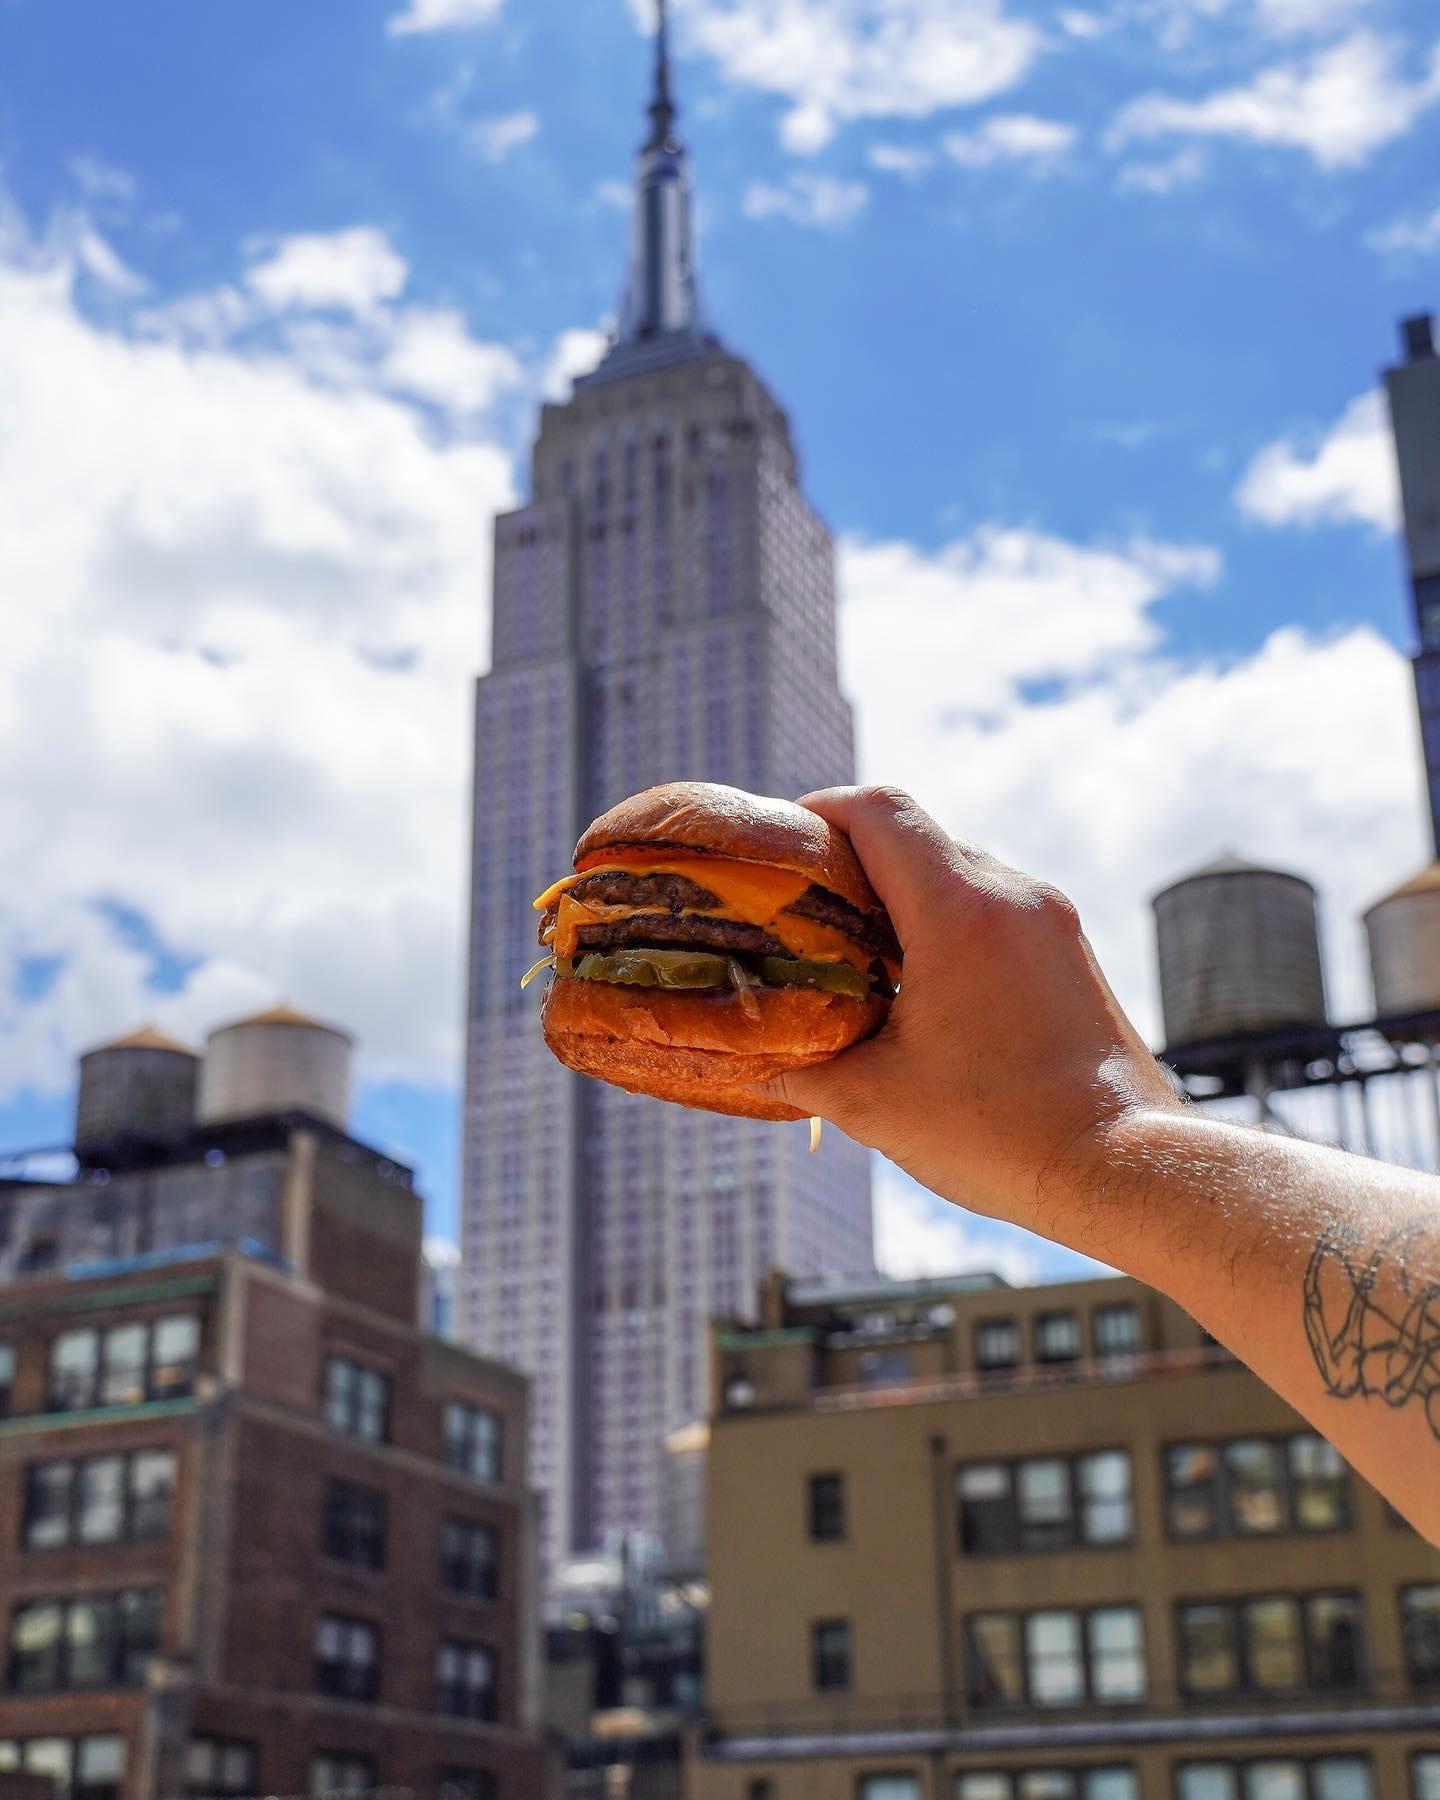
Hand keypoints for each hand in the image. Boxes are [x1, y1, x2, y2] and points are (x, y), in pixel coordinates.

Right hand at [757, 787, 1180, 1240]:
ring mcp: (1052, 921)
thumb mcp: (875, 1103)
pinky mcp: (1073, 954)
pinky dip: (949, 926)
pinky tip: (923, 988)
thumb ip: (804, 1068)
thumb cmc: (999, 1134)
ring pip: (960, 873)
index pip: (879, 810)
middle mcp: (1013, 895)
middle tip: (805, 909)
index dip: (820, 810)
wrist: (1126, 1170)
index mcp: (959, 911)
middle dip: (855, 861)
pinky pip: (997, 910)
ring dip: (905, 898)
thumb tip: (758, 1058)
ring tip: (859, 955)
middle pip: (917, 837)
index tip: (783, 842)